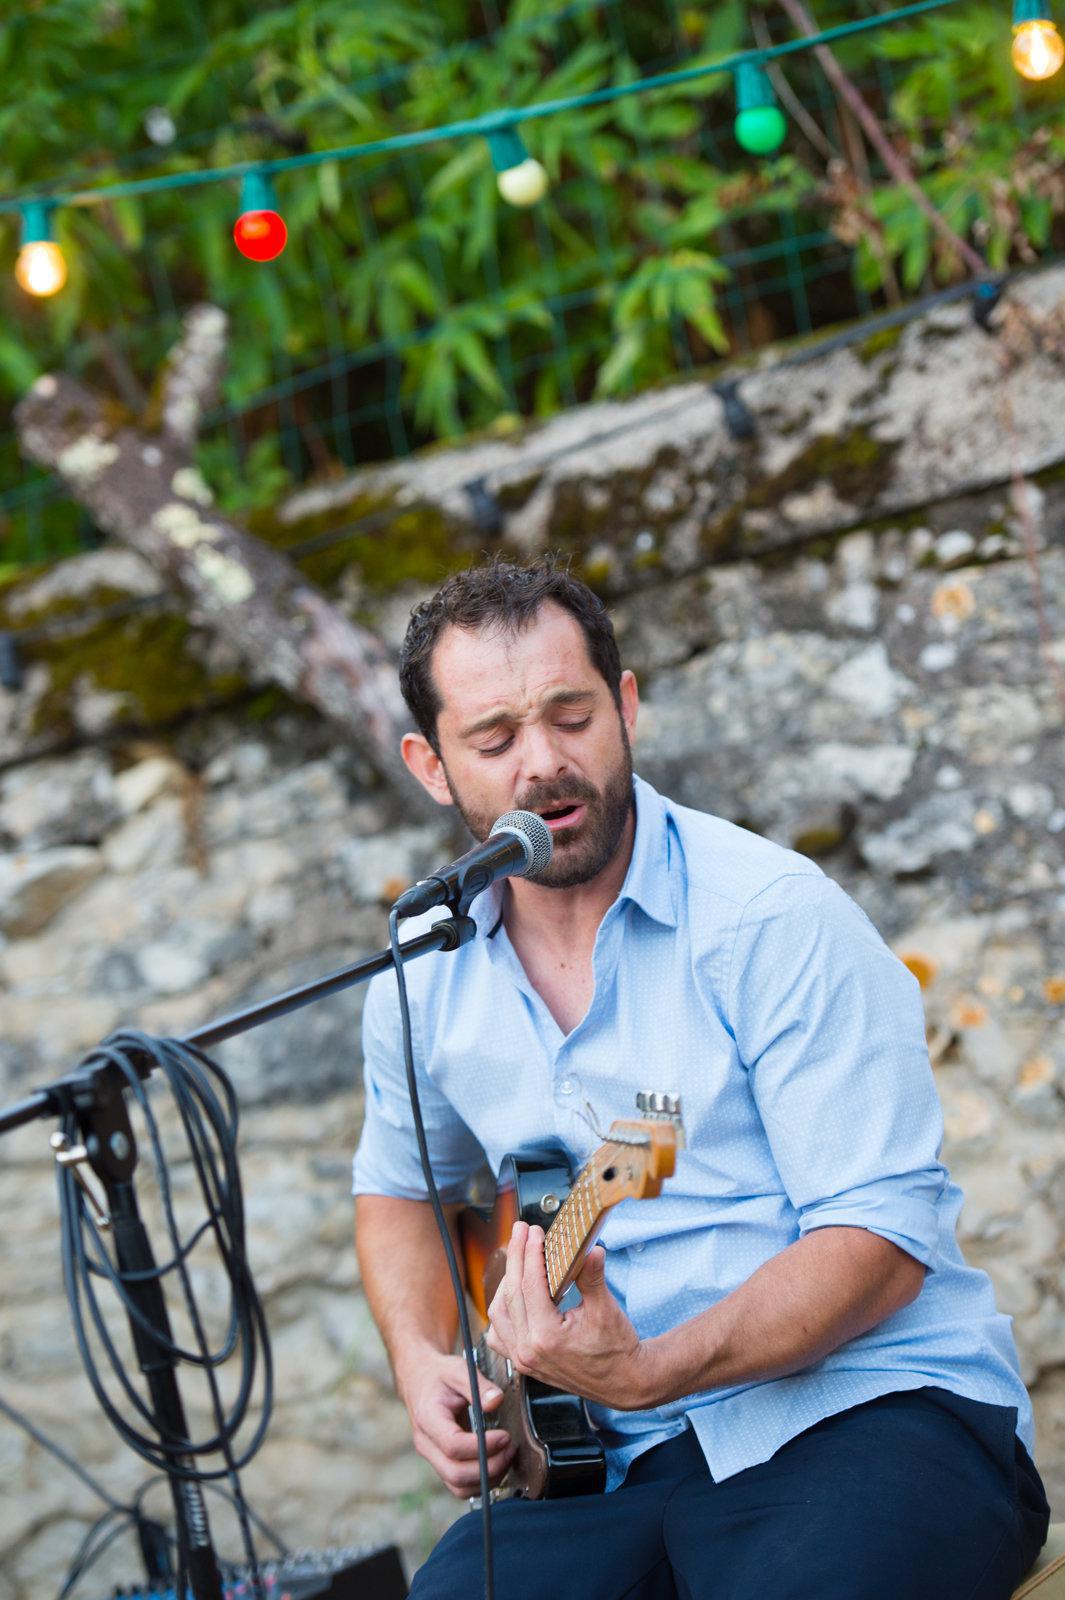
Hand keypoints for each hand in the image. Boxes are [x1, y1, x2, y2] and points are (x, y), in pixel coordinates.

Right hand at [396, 1349, 514, 1497]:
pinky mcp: (441, 1464)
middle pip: (455, 1473)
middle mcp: (426, 1444)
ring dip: (487, 1478)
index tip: (504, 1436)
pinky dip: (481, 1481)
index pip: (453, 1445)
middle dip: (489, 1467)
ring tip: (506, 1456)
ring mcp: (432, 1457)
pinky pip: (460, 1485)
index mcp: (428, 1418)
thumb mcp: (458, 1369)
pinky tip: (497, 1462)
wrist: (418, 1380)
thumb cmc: (439, 1375)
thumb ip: (479, 1385)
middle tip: (510, 1447)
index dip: (482, 1446)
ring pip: (458, 1487)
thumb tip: (497, 1401)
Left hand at [485, 1221, 656, 1409]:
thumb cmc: (617, 1349)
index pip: (530, 1284)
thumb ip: (592, 1276)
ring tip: (517, 1257)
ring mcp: (524, 1360)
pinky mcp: (524, 1364)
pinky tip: (512, 1295)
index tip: (534, 1232)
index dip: (530, 1253)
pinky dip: (502, 1312)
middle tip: (521, 1231)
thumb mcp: (606, 1309)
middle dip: (515, 1256)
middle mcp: (529, 1350)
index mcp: (548, 1337)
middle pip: (511, 1293)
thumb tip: (589, 1248)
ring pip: (498, 1313)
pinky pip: (499, 1335)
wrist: (624, 1382)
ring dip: (505, 1282)